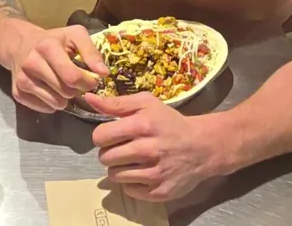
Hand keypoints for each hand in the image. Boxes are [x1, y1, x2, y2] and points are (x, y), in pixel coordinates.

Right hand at [8, 25, 108, 113]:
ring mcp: (22, 80)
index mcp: (47, 47)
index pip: (72, 77)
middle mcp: (31, 63)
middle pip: (65, 91)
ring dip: (64, 97)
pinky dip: (52, 102)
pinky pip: (45, 109)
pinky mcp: (18, 93)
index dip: (87, 82)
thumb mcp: (75, 36)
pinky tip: (49, 89)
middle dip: (76, 89)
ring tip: (61, 84)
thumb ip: (92, 52)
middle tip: (74, 80)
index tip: (91, 79)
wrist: (20, 44)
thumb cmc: (53, 40)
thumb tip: (103, 73)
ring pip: (56, 103)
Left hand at [84, 92, 223, 201]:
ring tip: (132, 161)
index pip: (100, 136)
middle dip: (110, 152)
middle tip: (124, 148)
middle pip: (105, 157)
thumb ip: (116, 102)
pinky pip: (129, 190)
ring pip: (114, 175)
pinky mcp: (159, 191)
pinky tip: (143, 172)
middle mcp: (148, 150)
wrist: (202, 146)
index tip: (112, 135)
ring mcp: (155, 173)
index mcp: (142, 124)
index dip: (102, 135)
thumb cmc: (170, 123)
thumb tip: (89, 99)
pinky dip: (131, 182)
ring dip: (119, 168)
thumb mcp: (147, 104)